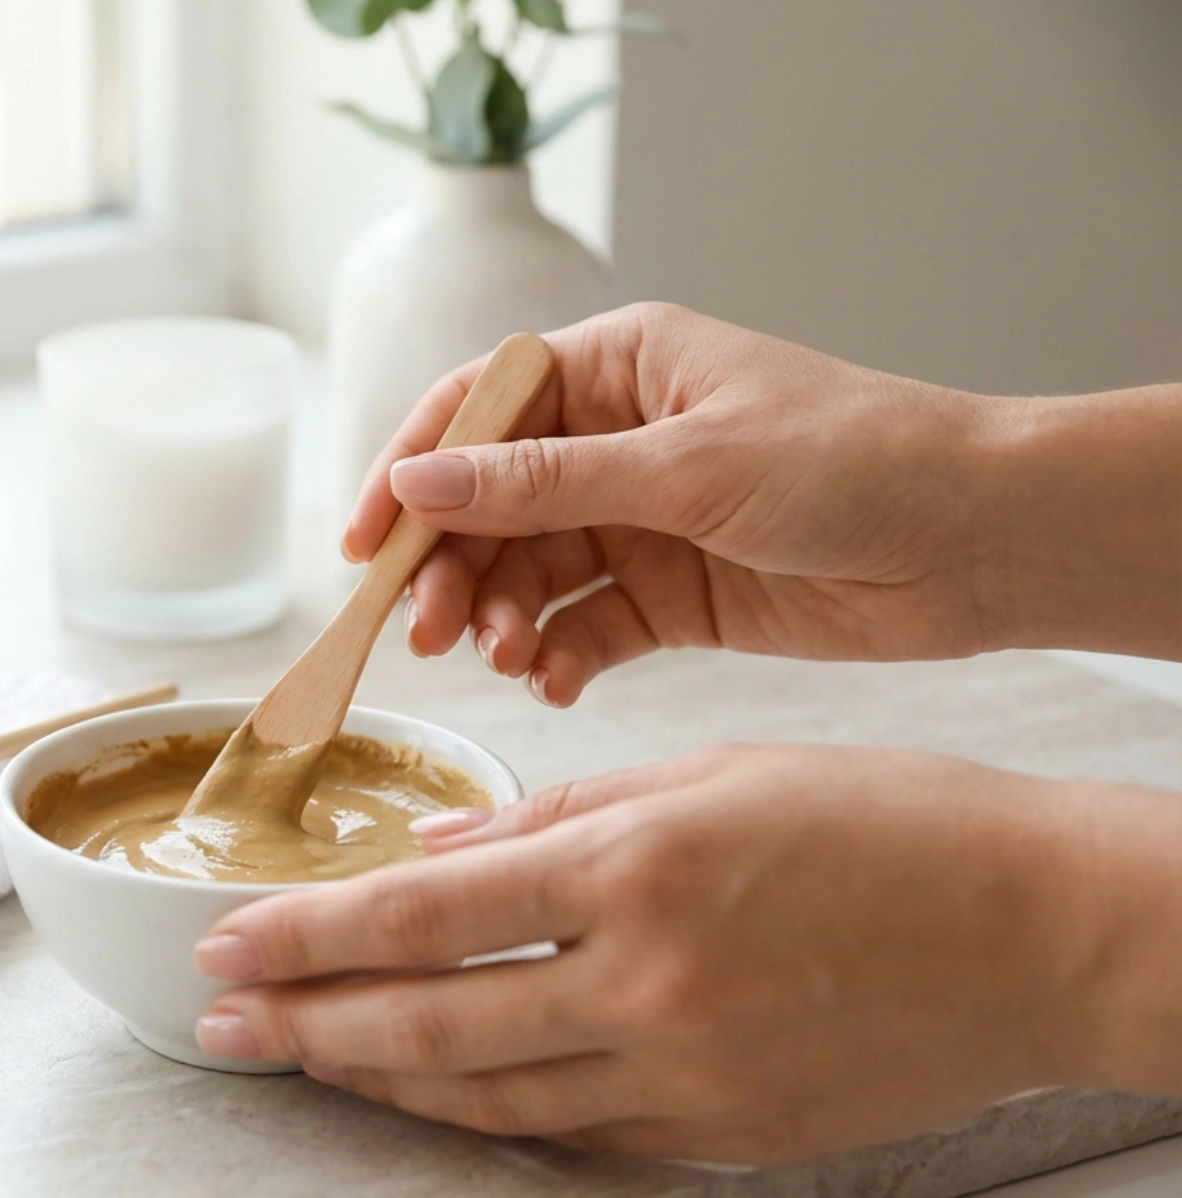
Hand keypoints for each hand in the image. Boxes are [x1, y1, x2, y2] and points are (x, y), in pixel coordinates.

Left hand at [188, 745, 1180, 1164]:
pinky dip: (483, 1112)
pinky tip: (430, 1093)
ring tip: (303, 1058)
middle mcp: (648, 983)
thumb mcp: (710, 774)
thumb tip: (437, 858)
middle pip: (428, 1021)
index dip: (307, 934)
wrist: (1040, 933)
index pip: (421, 914)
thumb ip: (555, 818)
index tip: (231, 942)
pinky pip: (569, 1128)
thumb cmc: (890, 826)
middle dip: (307, 1023)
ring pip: (484, 1095)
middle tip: (224, 1022)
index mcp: (637, 865)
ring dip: (377, 1077)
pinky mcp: (722, 1132)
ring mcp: (686, 1075)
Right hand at [347, 303, 1181, 703]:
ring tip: (509, 659)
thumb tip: (416, 482)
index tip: (363, 547)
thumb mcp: (684, 466)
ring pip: (530, 572)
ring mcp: (641, 521)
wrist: (980, 542)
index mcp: (616, 367)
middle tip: (428, 632)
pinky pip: (585, 627)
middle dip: (452, 567)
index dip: (408, 472)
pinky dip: (561, 658)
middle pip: (489, 504)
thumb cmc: (853, 461)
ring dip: (505, 618)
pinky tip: (558, 683)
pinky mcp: (671, 596)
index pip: (476, 409)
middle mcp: (617, 440)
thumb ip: (542, 484)